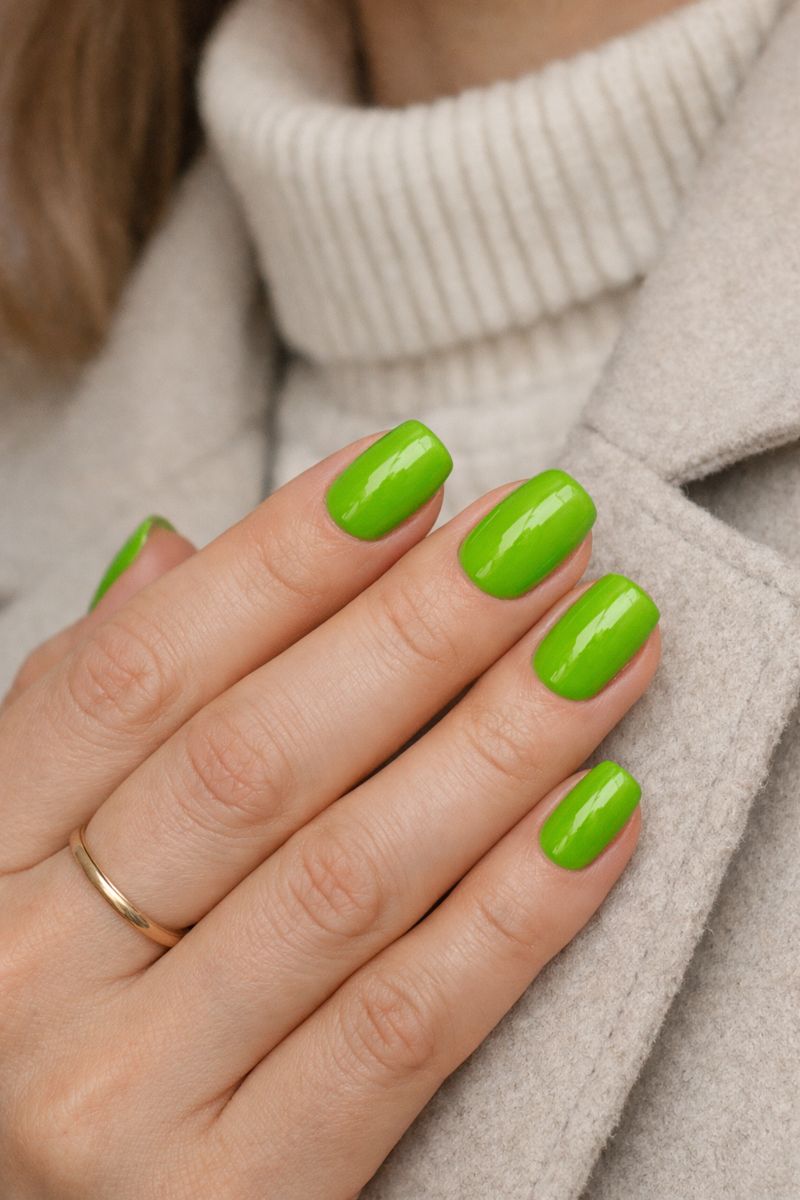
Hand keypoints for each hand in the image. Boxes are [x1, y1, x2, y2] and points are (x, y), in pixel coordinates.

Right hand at [0, 422, 658, 1198]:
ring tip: (604, 642)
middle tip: (545, 535)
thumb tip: (172, 553)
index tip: (411, 470)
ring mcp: (120, 1104)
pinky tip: (600, 812)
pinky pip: (400, 1033)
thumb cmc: (49, 1013)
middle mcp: (26, 978)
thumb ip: (86, 713)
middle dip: (419, 629)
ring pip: (345, 880)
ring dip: (499, 743)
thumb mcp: (23, 857)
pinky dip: (515, 912)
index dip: (281, 561)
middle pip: (251, 761)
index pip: (136, 674)